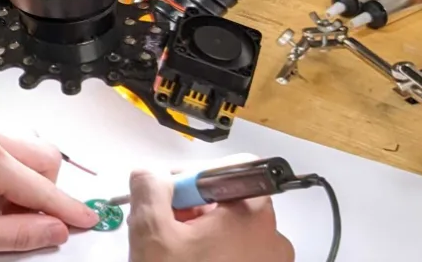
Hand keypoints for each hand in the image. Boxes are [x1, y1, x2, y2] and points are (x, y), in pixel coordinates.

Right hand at [126, 169, 292, 261]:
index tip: (168, 194)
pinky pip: (240, 255)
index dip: (192, 176)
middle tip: (164, 227)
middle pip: (229, 201)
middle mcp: (273, 236)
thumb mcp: (151, 232)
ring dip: (201, 234)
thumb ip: (149, 188)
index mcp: (251, 214)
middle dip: (192, 208)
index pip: (227, 169)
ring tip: (173, 255)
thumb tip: (151, 175)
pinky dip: (216, 255)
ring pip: (233, 231)